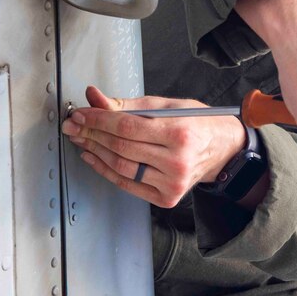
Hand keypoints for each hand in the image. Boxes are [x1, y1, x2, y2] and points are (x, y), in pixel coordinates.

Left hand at [62, 85, 246, 207]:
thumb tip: (94, 98)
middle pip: (121, 147)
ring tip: (80, 139)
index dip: (98, 120)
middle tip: (73, 125)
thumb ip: (128, 104)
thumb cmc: (196, 123)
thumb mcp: (167, 105)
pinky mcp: (166, 197)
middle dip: (91, 134)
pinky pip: (127, 184)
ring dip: (94, 152)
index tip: (80, 114)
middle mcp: (177, 161)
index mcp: (179, 133)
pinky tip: (93, 157)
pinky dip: (106, 170)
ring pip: (121, 167)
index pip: (127, 126)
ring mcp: (172, 183)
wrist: (223, 150)